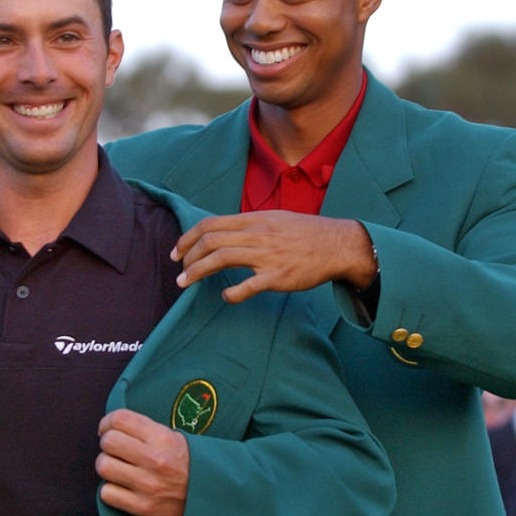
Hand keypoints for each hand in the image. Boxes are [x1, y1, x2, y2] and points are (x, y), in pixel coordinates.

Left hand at [96, 408, 189, 515]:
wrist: (211, 498)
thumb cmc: (188, 464)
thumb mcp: (175, 438)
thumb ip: (145, 430)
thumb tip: (113, 426)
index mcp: (162, 437)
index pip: (120, 419)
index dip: (108, 422)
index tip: (108, 428)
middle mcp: (154, 459)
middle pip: (108, 441)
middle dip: (108, 444)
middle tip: (115, 450)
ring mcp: (148, 484)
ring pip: (104, 466)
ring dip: (107, 466)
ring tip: (118, 468)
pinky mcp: (143, 507)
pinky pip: (107, 493)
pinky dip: (110, 491)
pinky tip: (122, 488)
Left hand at [170, 211, 376, 302]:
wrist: (338, 245)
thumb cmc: (305, 234)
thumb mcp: (274, 219)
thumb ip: (248, 225)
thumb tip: (222, 234)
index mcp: (254, 219)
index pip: (210, 224)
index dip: (188, 238)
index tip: (177, 252)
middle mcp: (257, 234)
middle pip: (210, 241)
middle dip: (188, 257)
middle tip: (179, 272)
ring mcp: (267, 254)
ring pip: (222, 258)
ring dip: (197, 272)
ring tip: (185, 284)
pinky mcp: (278, 275)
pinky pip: (248, 285)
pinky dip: (231, 293)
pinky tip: (226, 297)